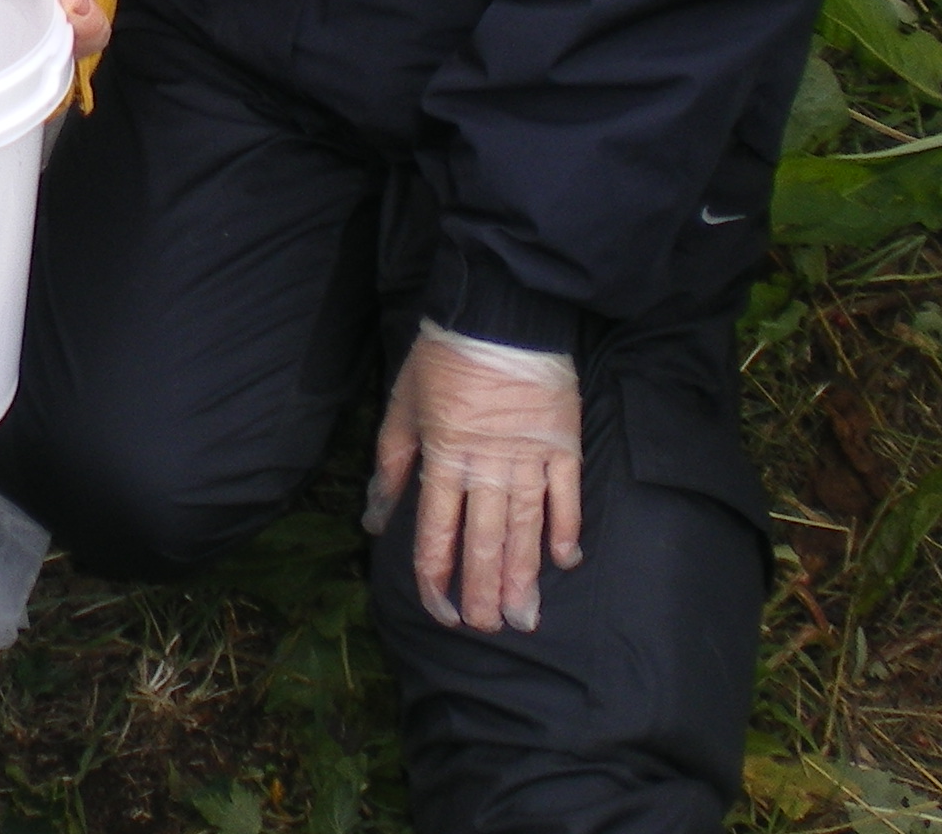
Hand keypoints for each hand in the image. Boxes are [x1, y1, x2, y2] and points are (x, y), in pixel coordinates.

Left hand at [365, 321, 583, 633]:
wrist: (501, 311)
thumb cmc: (445, 356)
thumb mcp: (403, 405)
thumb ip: (392, 464)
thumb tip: (374, 517)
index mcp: (444, 457)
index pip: (436, 532)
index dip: (436, 577)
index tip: (440, 610)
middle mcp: (487, 466)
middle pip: (484, 540)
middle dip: (482, 590)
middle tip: (486, 629)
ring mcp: (529, 457)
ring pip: (525, 528)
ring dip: (523, 576)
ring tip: (523, 618)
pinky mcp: (563, 443)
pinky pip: (566, 495)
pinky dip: (566, 529)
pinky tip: (565, 562)